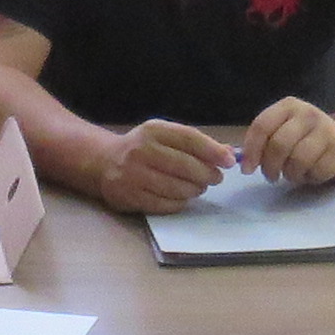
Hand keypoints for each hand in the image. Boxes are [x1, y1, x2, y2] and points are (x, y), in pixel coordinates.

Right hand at [95, 119, 234, 213]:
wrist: (104, 162)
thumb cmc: (142, 148)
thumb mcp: (165, 136)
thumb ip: (195, 143)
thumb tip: (229, 153)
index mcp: (153, 130)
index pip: (189, 139)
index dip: (213, 151)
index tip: (229, 161)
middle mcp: (142, 150)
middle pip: (186, 166)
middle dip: (207, 174)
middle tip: (215, 178)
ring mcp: (134, 175)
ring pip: (177, 188)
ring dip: (194, 190)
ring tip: (197, 187)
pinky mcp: (130, 196)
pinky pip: (165, 204)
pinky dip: (180, 202)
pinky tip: (181, 197)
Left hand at [244, 97, 334, 186]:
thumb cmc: (308, 137)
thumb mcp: (285, 129)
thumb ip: (265, 140)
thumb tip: (243, 161)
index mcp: (289, 106)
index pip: (262, 126)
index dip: (251, 150)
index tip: (247, 169)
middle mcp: (308, 113)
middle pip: (278, 145)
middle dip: (270, 167)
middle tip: (271, 176)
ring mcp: (327, 130)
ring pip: (297, 161)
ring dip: (291, 175)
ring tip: (294, 174)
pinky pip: (316, 172)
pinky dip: (310, 178)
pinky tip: (312, 173)